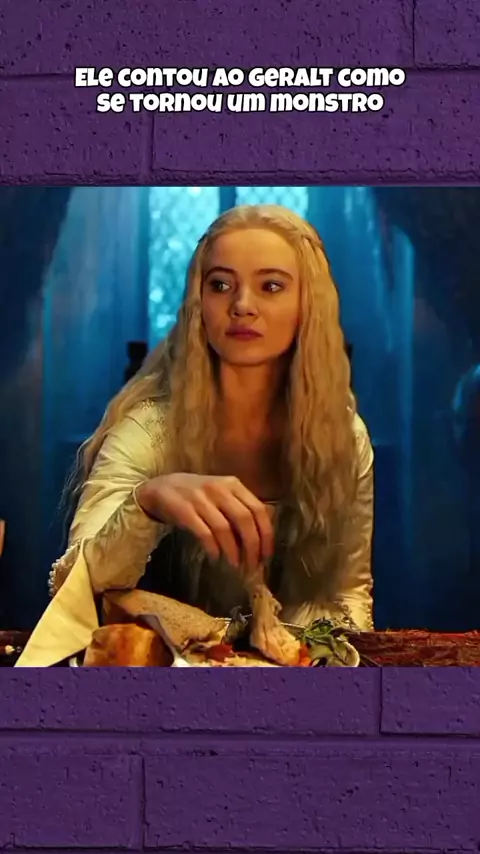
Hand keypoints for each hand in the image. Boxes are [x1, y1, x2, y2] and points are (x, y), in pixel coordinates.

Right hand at [136, 474, 273, 570]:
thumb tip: (261, 539)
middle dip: (252, 546)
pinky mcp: (184, 510)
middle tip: (252, 566)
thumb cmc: (197, 496)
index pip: (258, 510)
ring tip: (235, 565)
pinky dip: (213, 548)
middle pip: (244, 519)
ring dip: (232, 551)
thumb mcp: (221, 495)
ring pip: (224, 528)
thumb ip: (240, 508)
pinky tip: (215, 558)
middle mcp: (219, 489)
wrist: (161, 488)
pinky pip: (204, 533)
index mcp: (233, 485)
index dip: (266, 535)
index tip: (266, 556)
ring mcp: (200, 498)